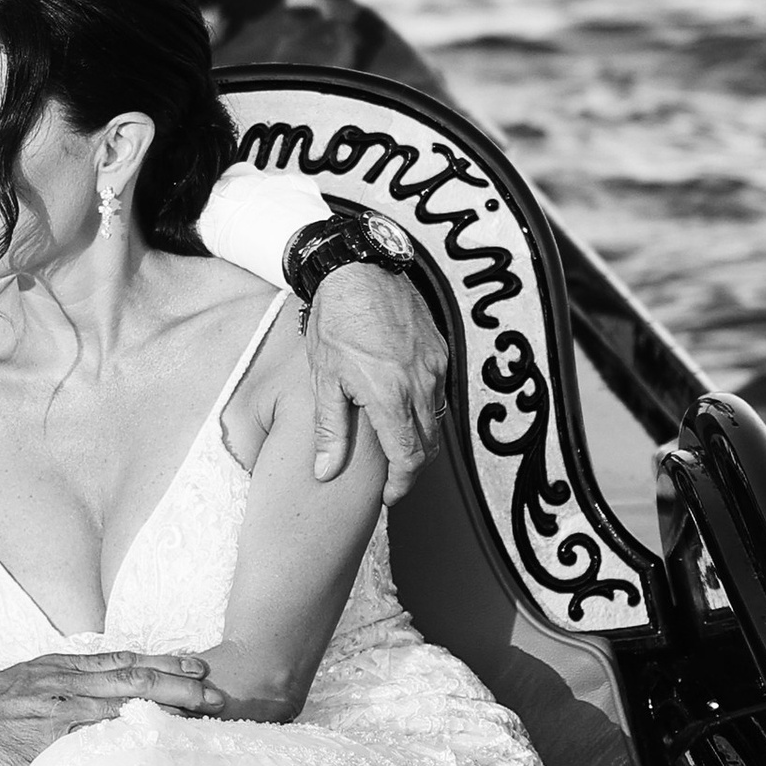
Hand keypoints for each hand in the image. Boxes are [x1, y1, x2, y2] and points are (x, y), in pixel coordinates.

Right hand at [0, 646, 215, 765]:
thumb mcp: (20, 690)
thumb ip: (56, 691)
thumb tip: (89, 699)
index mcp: (55, 668)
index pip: (119, 660)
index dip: (161, 661)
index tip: (195, 663)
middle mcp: (59, 682)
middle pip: (131, 676)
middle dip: (178, 681)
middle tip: (216, 688)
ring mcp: (53, 710)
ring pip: (122, 700)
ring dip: (167, 703)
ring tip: (202, 708)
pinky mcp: (44, 741)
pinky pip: (95, 734)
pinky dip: (129, 732)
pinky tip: (157, 737)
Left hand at [301, 262, 449, 497]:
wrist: (360, 269)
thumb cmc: (336, 321)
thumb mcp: (324, 378)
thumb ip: (331, 430)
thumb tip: (325, 472)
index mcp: (391, 395)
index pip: (410, 458)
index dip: (401, 485)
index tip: (388, 496)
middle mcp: (422, 383)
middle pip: (429, 445)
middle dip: (411, 468)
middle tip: (390, 479)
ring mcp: (436, 366)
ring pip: (437, 420)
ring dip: (419, 440)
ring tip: (393, 447)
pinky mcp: (441, 352)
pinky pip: (439, 394)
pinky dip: (425, 411)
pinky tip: (403, 410)